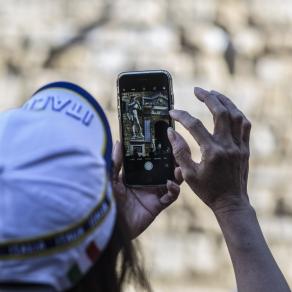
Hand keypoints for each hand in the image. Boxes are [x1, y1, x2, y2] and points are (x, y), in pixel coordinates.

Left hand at [112, 141, 181, 237]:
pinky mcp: (158, 205)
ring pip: (172, 180)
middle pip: (165, 169)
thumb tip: (118, 142)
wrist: (113, 226)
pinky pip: (170, 196)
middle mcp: (148, 182)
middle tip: (178, 152)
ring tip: (179, 168)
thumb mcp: (112, 179)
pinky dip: (173, 190)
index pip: (152, 160)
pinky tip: (170, 183)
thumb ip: (116, 162)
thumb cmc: (110, 202)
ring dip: (177, 174)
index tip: (165, 140)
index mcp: (138, 174)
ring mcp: (154, 193)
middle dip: (173, 161)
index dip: (160, 151)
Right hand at [167, 87, 250, 213]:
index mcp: (212, 152)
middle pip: (220, 112)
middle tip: (197, 90)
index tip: (172, 112)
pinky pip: (245, 125)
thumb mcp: (188, 174)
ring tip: (213, 93)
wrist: (231, 202)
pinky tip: (229, 109)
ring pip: (236, 115)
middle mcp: (228, 145)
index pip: (194, 126)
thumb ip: (179, 151)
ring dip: (224, 101)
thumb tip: (171, 132)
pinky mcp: (245, 148)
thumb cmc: (208, 190)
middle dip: (208, 97)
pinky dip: (236, 113)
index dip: (181, 116)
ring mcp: (239, 146)